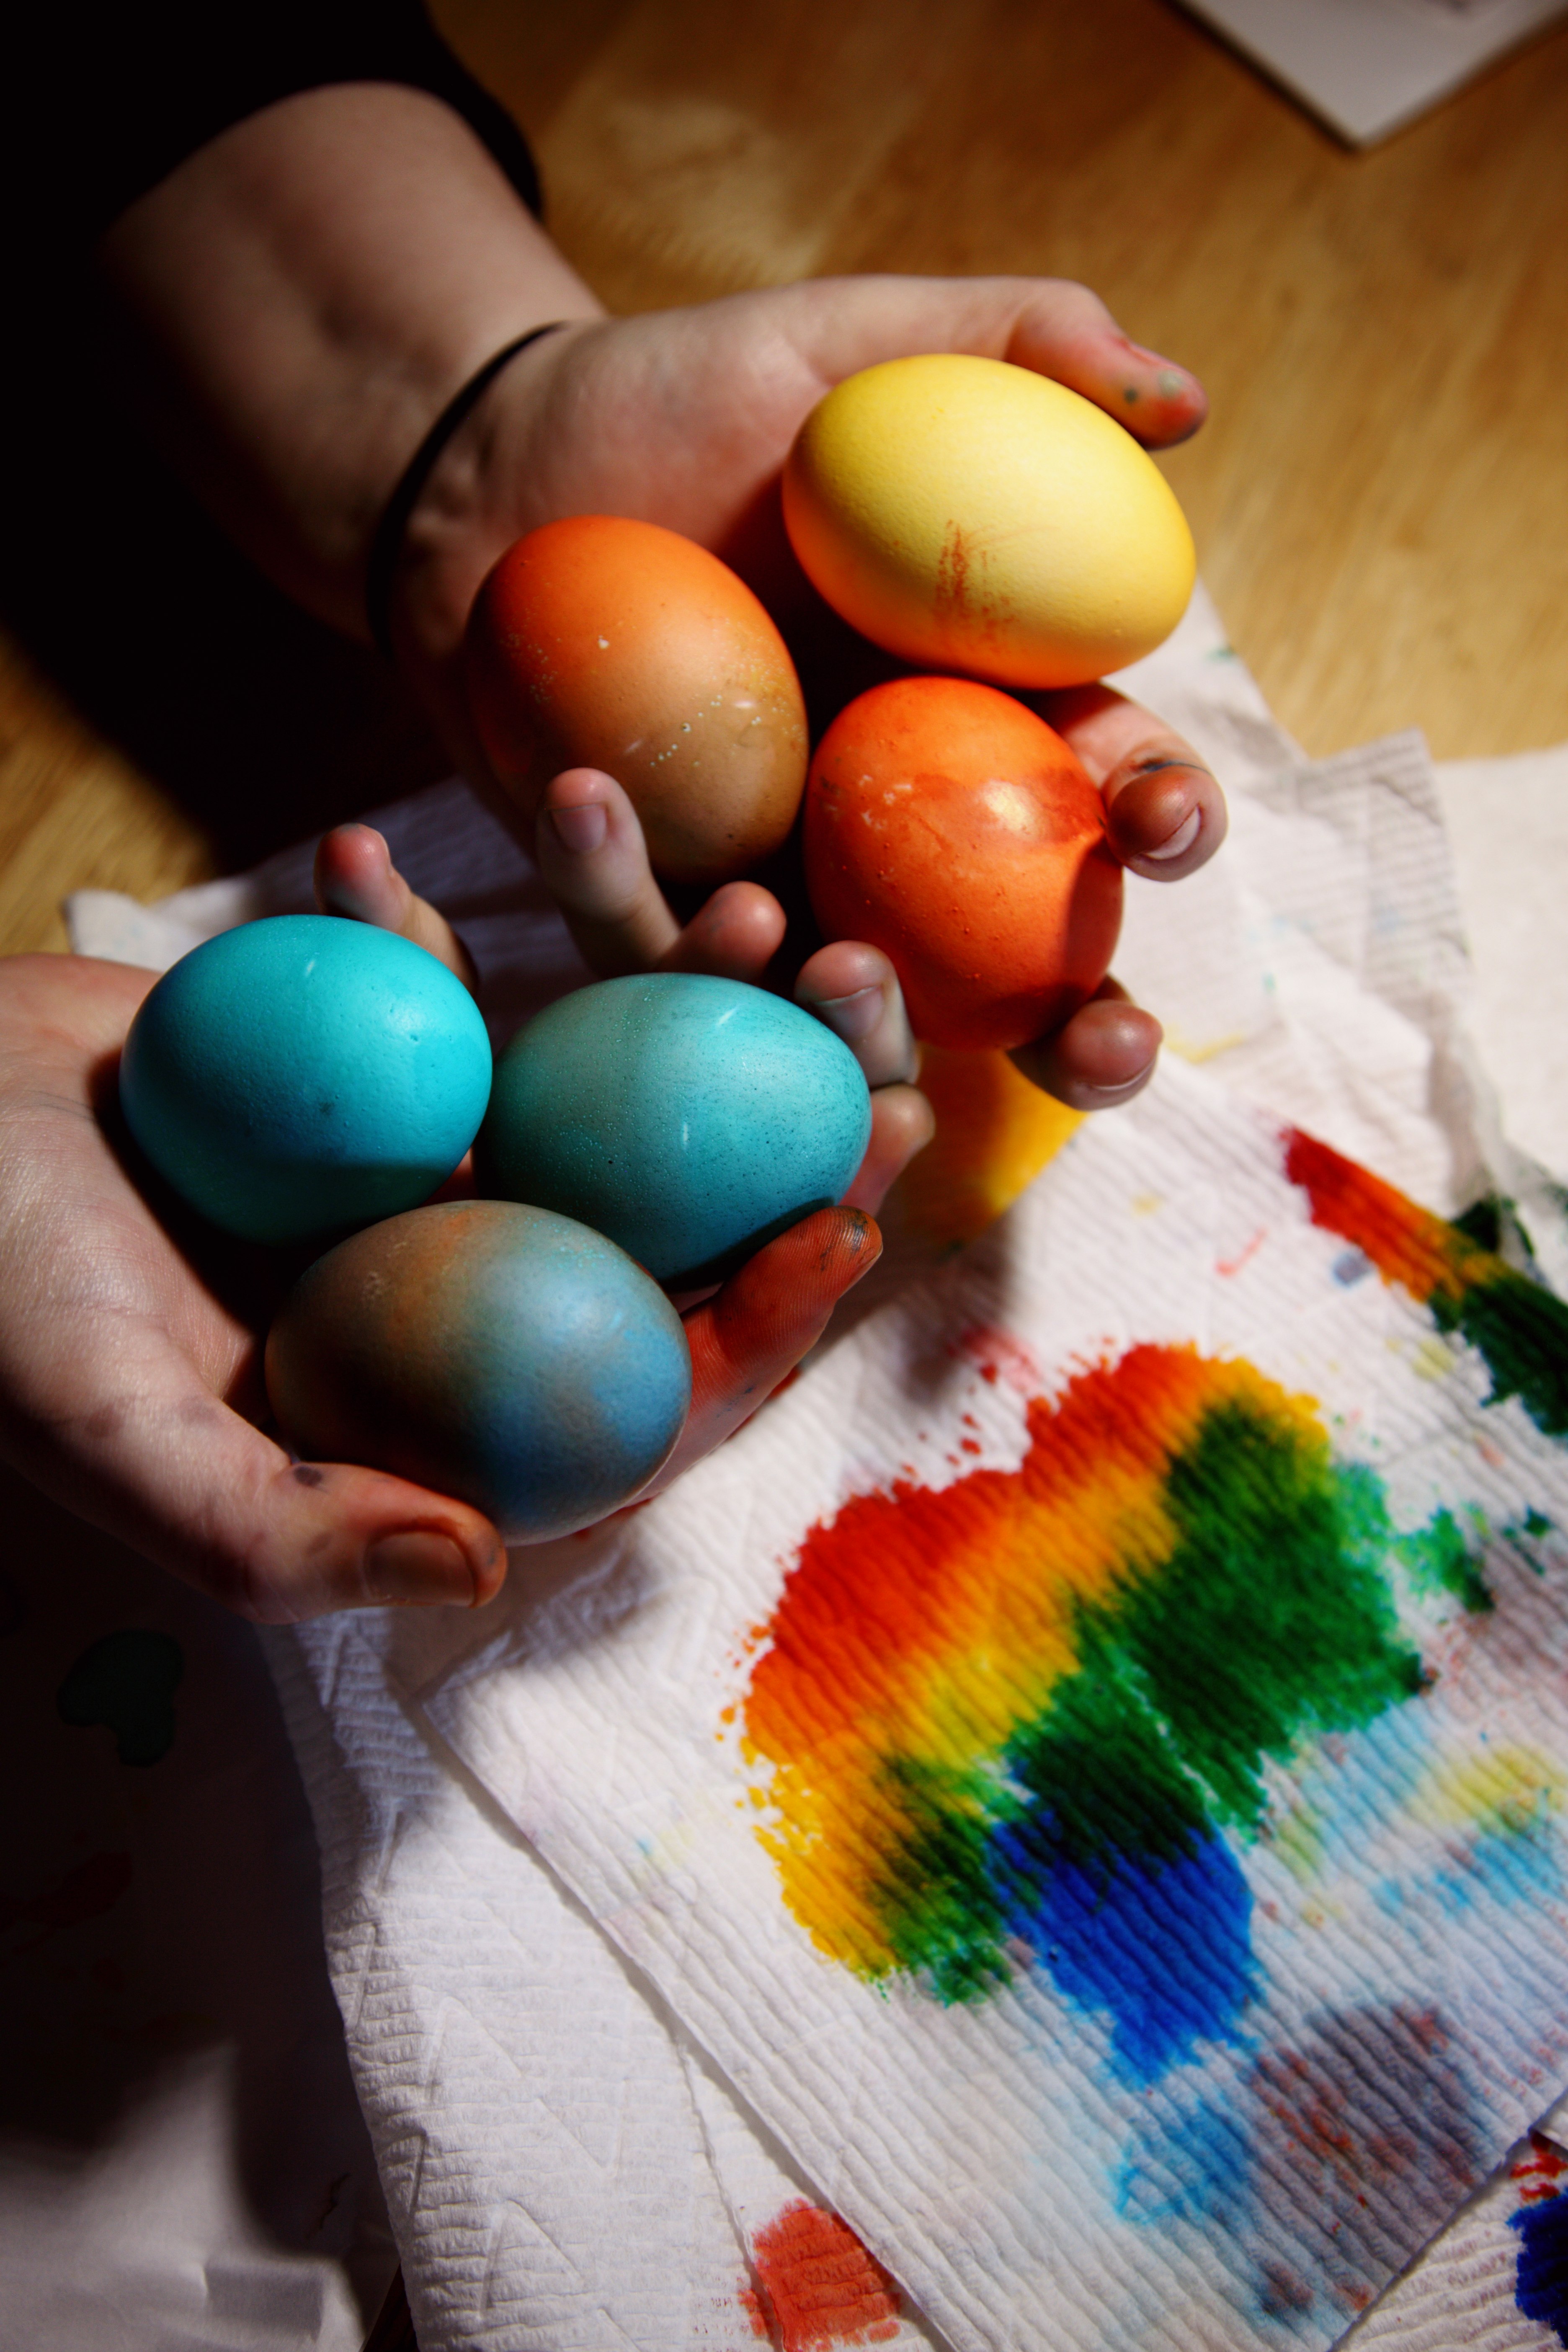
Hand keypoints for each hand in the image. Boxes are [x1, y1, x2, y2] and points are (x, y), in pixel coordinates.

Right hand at [0, 948, 885, 1623]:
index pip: (628, 1401)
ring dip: (683, 1007)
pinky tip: (588, 831)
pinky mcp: (391, 1072)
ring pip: (599, 1102)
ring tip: (759, 911)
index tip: (832, 1232)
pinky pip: (485, 996)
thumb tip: (481, 1568)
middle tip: (886, 1069)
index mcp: (430, 1423)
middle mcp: (457, 1305)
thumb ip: (280, 1532)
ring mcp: (432, 1180)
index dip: (748, 1331)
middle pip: (658, 1243)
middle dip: (778, 1160)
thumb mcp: (111, 1434)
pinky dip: (520, 920)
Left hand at [388, 276, 1224, 1110]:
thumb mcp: (853, 350)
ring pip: (845, 1011)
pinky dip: (642, 911)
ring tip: (843, 965)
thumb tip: (1188, 403)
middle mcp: (894, 835)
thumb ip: (1021, 349)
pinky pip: (652, 952)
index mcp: (983, 717)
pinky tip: (609, 819)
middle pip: (1022, 966)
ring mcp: (774, 888)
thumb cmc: (691, 399)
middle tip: (1111, 1054)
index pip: (1108, 787)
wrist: (494, 462)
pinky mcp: (642, 909)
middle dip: (1085, 1030)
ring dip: (867, 1023)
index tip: (1161, 824)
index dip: (1163, 817)